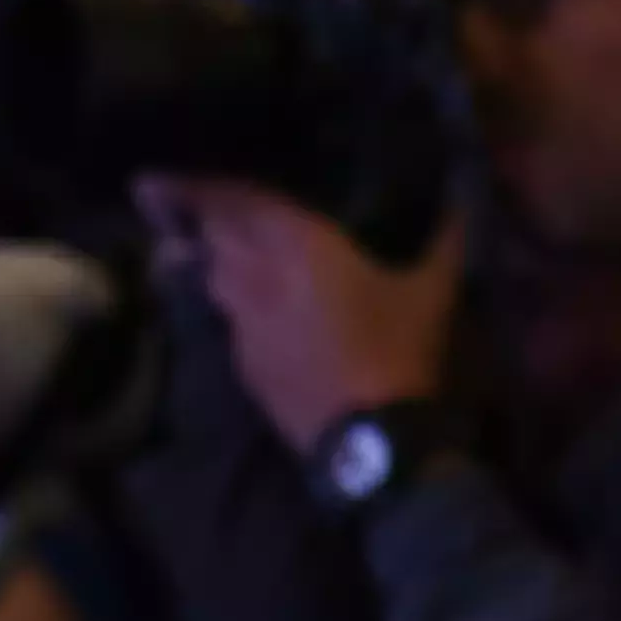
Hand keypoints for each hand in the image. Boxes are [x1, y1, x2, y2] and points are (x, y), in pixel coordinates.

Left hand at [188, 175, 466, 457]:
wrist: (372, 442)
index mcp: (297, 243)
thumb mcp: (435, 290)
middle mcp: (256, 276)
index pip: (231, 202)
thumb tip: (465, 202)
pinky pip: (230, 322)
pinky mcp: (245, 366)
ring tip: (210, 252)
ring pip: (211, 280)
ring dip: (210, 262)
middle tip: (182, 207)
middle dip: (196, 219)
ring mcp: (244, 325)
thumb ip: (446, 240)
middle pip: (210, 237)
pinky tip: (251, 312)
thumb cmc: (401, 351)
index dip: (191, 187)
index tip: (154, 177)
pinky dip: (233, 307)